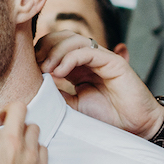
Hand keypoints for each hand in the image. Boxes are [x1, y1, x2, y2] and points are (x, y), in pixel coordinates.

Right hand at [0, 104, 46, 163]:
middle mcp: (10, 142)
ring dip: (25, 132)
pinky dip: (36, 151)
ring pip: (34, 128)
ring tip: (19, 144)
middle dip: (12, 112)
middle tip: (8, 121)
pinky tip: (27, 160)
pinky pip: (43, 149)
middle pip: (19, 108)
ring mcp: (29, 154)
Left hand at [35, 31, 163, 139]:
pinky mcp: (113, 61)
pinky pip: (88, 50)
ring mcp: (101, 57)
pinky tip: (60, 72)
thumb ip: (55, 94)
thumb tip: (32, 87)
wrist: (135, 127)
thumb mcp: (71, 107)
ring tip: (47, 70)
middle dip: (44, 48)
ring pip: (73, 39)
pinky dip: (70, 58)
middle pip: (60, 37)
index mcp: (76, 66)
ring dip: (55, 51)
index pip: (53, 46)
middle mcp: (87, 58)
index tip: (28, 70)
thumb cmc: (105, 117)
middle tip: (36, 67)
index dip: (38, 53)